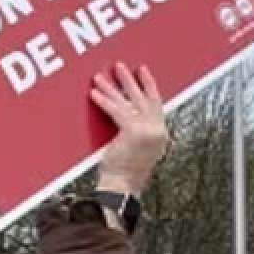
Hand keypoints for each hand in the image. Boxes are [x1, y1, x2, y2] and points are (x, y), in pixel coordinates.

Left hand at [89, 62, 169, 194]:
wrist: (123, 188)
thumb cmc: (124, 174)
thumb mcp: (135, 150)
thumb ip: (135, 132)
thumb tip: (124, 116)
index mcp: (160, 134)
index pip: (156, 103)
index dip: (149, 86)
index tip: (142, 72)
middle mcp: (157, 130)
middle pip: (144, 97)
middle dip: (130, 80)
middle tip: (119, 65)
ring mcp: (148, 130)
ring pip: (128, 101)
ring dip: (113, 87)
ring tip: (100, 76)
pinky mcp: (133, 131)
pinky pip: (116, 111)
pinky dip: (104, 101)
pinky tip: (93, 93)